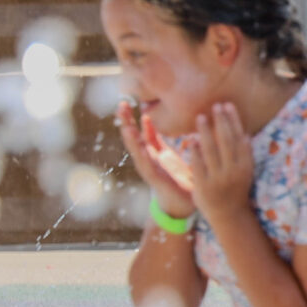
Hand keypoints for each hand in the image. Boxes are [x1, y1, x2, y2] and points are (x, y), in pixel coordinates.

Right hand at [117, 100, 195, 217]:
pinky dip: (138, 149)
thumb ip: (177, 143)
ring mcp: (148, 167)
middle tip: (121, 104)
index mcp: (155, 153)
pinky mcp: (153, 175)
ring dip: (129, 134)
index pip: (143, 132)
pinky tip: (134, 139)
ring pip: (135, 147)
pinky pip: (144, 160)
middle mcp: (148, 158)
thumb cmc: (183, 180)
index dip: (136, 118)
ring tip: (123, 119)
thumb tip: (183, 125)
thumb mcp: (179, 157)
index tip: (130, 102)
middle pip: (134, 136)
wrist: (185, 204)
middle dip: (126, 121)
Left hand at [181, 103, 255, 221]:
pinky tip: (192, 140)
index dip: (234, 121)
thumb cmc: (236, 190)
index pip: (239, 138)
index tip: (228, 105)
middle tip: (215, 105)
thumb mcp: (245, 172)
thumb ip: (243, 154)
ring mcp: (218, 178)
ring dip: (206, 132)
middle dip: (221, 121)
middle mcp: (234, 171)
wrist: (229, 215)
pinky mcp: (204, 186)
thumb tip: (244, 134)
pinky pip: (199, 165)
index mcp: (245, 165)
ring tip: (200, 117)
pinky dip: (196, 152)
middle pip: (227, 141)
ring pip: (212, 150)